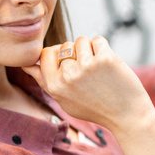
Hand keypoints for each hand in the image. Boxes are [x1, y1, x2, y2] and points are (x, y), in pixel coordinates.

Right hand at [22, 35, 154, 132]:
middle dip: (76, 53)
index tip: (70, 64)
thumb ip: (45, 82)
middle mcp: (67, 76)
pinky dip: (103, 48)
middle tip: (89, 73)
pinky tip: (108, 64)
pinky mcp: (105, 59)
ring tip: (99, 68)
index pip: (45, 53)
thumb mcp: (64, 100)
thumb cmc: (95, 108)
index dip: (58, 55)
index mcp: (54, 86)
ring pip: (80, 40)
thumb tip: (27, 64)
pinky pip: (97, 39)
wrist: (127, 115)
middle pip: (64, 46)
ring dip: (90, 49)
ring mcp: (86, 66)